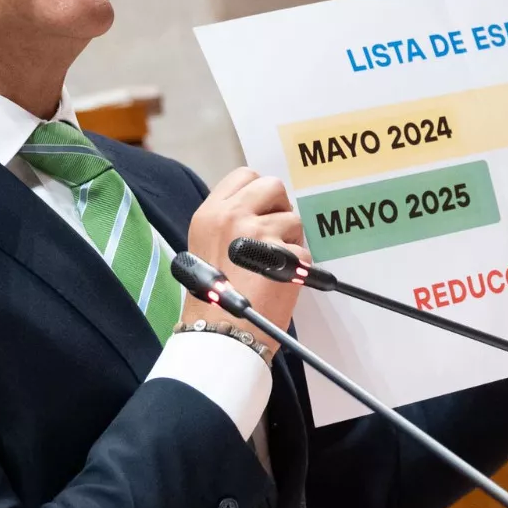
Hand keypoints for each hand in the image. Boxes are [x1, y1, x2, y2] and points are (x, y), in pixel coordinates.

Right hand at [183, 168, 307, 358]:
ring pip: (293, 219)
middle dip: (279, 206)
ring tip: (272, 265)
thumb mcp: (204, 246)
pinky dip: (297, 266)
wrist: (221, 331)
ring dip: (290, 239)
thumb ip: (228, 221)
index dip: (257, 192)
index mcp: (211, 213)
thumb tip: (259, 208)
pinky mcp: (284, 253)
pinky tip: (278, 282)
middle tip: (273, 232)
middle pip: (272, 186)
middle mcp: (233, 216)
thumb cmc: (213, 296)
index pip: (244, 176)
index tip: (260, 210)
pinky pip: (303, 249)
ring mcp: (260, 233)